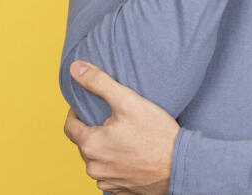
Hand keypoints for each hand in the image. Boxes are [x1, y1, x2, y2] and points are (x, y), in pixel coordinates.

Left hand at [63, 61, 178, 194]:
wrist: (181, 165)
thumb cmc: (157, 134)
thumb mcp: (129, 101)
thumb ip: (100, 83)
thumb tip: (76, 68)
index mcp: (91, 145)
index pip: (70, 127)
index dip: (77, 114)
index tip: (88, 107)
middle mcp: (94, 167)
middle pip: (86, 144)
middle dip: (96, 132)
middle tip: (118, 122)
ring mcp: (106, 181)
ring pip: (98, 161)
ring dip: (106, 150)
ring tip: (127, 139)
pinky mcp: (119, 190)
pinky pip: (111, 175)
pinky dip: (117, 165)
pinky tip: (133, 156)